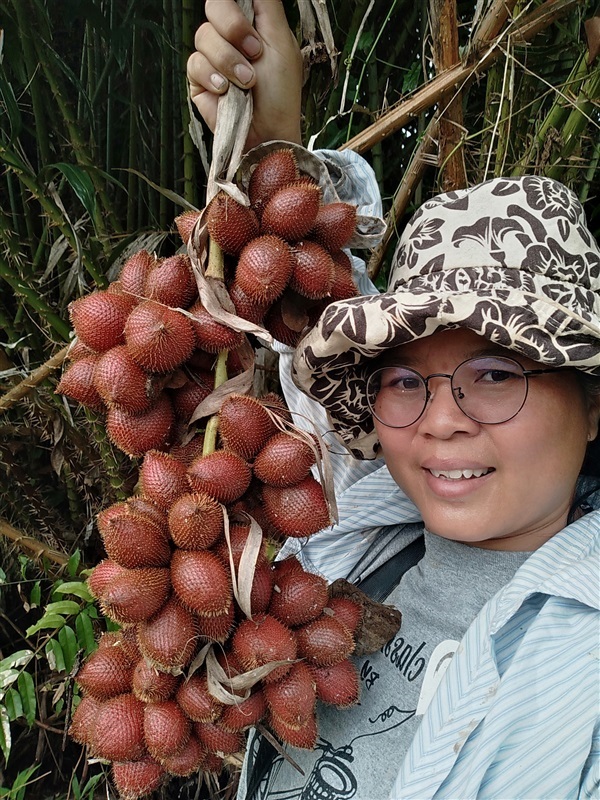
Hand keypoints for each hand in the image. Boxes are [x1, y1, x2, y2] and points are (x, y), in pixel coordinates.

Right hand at [188, 0, 302, 150]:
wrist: (268, 132)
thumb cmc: (280, 93)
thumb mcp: (282, 41)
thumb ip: (267, 5)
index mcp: (250, 23)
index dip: (235, 7)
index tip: (252, 28)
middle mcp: (229, 37)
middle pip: (214, 5)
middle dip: (233, 27)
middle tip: (253, 51)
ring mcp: (212, 57)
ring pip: (203, 35)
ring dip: (228, 60)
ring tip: (246, 82)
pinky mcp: (198, 79)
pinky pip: (194, 62)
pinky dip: (213, 76)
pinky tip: (226, 91)